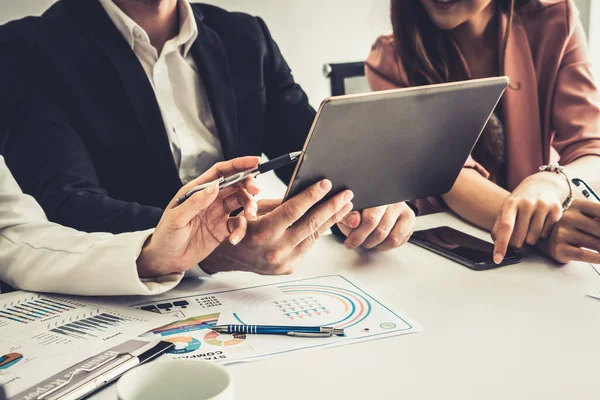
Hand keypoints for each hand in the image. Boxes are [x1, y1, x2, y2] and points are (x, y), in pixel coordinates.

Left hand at [136, 157, 260, 277]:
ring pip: (241, 202)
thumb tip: (215, 185)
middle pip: (235, 184)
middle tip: (256, 191)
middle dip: (249, 184)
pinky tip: (234, 240)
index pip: (221, 172)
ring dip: (250, 206)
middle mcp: (210, 199)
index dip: (238, 164)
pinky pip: (238, 225)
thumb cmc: (166, 236)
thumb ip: (196, 202)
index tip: (255, 161)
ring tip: (250, 216)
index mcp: (198, 190)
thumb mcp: (177, 218)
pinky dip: (241, 230)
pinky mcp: (222, 230)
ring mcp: (218, 214)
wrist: (166, 260)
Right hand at [201, 179, 353, 274]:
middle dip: (331, 207)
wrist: (227, 258)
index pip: (293, 211)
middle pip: (310, 224)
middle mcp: (274, 250)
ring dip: (331, 219)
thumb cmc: (239, 228)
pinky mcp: (289, 268)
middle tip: (345, 194)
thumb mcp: (253, 210)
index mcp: (262, 233)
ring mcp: (283, 262)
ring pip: (313, 236)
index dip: (312, 196)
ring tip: (345, 206)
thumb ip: (278, 204)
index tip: (326, 184)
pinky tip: (329, 220)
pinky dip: (319, 232)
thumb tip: (306, 191)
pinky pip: (308, 246)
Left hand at [336, 202, 414, 250]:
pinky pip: (399, 241)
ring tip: (368, 241)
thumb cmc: (359, 207)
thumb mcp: (348, 210)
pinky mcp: (409, 220)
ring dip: (377, 245)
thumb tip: (353, 222)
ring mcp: (404, 210)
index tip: (350, 242)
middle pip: (381, 231)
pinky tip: (379, 240)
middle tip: (358, 242)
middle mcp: (393, 201)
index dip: (358, 235)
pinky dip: (386, 245)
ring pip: (392, 239)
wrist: (373, 203)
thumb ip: (348, 215)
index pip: (371, 219)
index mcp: (376, 195)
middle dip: (366, 242)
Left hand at [492, 172, 569, 262]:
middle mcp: (527, 203)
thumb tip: (496, 244)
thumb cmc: (520, 202)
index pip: (506, 227)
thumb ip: (499, 227)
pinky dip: (542, 235)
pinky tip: (540, 225)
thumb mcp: (506, 210)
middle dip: (516, 243)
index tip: (497, 259)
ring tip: (529, 229)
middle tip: (517, 236)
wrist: (541, 185)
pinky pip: (547, 234)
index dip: (501, 245)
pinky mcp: (556, 209)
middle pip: (520, 238)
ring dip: (530, 240)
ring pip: (534, 238)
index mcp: (511, 204)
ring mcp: (543, 205)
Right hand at [543, 199, 599, 263]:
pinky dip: (598, 258)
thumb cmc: (575, 228)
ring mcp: (562, 233)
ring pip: (596, 244)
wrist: (548, 240)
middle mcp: (568, 217)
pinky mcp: (560, 248)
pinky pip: (585, 254)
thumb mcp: (587, 217)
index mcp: (577, 205)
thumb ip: (599, 219)